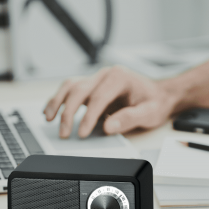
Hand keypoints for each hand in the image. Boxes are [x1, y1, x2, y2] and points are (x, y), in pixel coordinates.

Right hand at [44, 66, 177, 137]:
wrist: (159, 95)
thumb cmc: (154, 102)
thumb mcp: (149, 113)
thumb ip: (129, 118)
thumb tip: (108, 126)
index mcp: (119, 77)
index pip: (98, 98)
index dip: (88, 117)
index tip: (82, 134)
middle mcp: (106, 74)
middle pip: (79, 90)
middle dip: (69, 113)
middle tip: (65, 134)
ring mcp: (98, 79)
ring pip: (70, 86)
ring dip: (57, 102)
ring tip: (49, 119)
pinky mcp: (92, 86)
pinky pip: (71, 89)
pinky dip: (59, 99)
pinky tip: (51, 111)